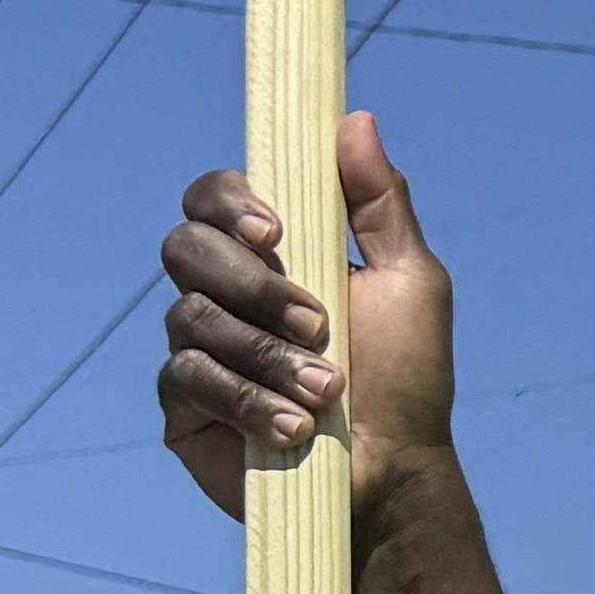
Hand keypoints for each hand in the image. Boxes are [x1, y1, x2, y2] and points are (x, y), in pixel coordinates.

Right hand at [153, 113, 456, 522]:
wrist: (394, 475)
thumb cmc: (407, 378)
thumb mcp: (411, 282)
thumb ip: (380, 202)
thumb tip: (355, 118)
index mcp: (273, 252)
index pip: (213, 196)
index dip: (229, 200)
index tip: (275, 230)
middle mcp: (224, 292)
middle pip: (184, 247)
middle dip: (253, 285)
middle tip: (317, 323)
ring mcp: (198, 350)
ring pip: (191, 317)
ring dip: (267, 354)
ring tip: (327, 392)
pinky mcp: (184, 408)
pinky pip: (186, 379)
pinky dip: (247, 400)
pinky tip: (293, 428)